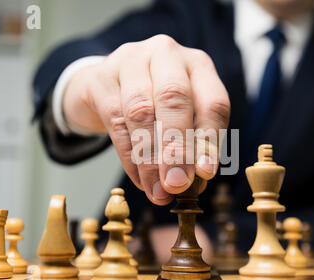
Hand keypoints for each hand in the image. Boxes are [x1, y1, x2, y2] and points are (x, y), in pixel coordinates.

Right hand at [62, 35, 229, 204]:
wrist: (106, 87)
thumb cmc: (154, 105)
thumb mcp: (181, 119)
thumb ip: (192, 146)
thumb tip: (196, 183)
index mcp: (198, 66)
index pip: (213, 102)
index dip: (210, 139)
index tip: (205, 173)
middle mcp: (166, 55)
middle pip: (175, 98)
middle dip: (177, 148)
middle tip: (176, 184)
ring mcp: (131, 60)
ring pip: (141, 110)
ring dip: (150, 159)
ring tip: (157, 191)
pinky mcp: (101, 77)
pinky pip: (115, 119)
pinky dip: (129, 156)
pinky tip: (139, 179)